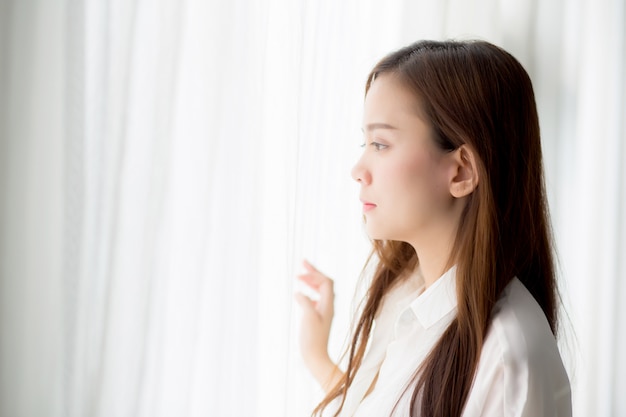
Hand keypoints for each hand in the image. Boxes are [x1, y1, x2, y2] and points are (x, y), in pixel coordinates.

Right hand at [295, 260, 341, 390]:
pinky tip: (302, 294)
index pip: (326, 282)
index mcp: (328, 305)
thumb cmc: (312, 339)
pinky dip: (310, 292)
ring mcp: (324, 312)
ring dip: (311, 281)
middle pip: (325, 283)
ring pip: (321, 290)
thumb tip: (299, 293)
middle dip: (314, 272)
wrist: (315, 357)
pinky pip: (317, 299)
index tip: (301, 272)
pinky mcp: (318, 318)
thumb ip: (305, 302)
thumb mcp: (308, 318)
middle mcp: (328, 306)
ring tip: (300, 276)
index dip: (314, 273)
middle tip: (302, 263)